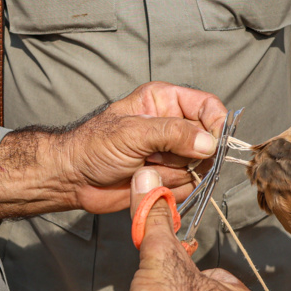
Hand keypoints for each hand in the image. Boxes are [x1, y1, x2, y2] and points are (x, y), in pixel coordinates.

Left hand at [0, 82, 226, 219]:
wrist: (74, 178)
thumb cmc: (94, 147)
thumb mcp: (132, 133)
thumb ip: (172, 134)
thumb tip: (209, 143)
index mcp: (166, 102)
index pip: (208, 106)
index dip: (216, 124)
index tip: (213, 144)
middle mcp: (174, 125)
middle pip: (209, 141)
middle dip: (189, 155)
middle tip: (159, 157)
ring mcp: (173, 153)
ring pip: (200, 168)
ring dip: (174, 173)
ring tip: (146, 168)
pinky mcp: (170, 178)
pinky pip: (188, 187)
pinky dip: (170, 189)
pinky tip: (146, 182)